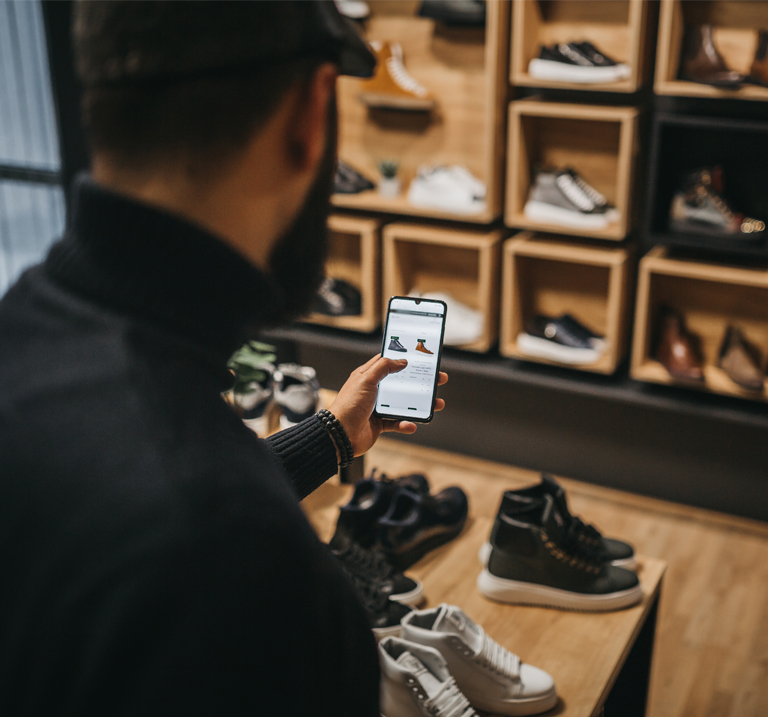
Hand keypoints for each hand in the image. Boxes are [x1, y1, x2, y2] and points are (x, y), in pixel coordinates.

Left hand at [329, 354, 447, 457]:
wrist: (340, 435)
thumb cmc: (348, 406)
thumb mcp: (365, 379)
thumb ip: (383, 367)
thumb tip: (401, 361)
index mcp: (367, 376)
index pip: (388, 363)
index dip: (404, 359)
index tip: (420, 357)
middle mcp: (373, 391)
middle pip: (402, 383)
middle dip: (420, 382)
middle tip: (437, 379)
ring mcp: (377, 407)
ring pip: (404, 403)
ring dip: (420, 404)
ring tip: (436, 404)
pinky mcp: (380, 424)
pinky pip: (397, 422)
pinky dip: (406, 424)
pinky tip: (412, 424)